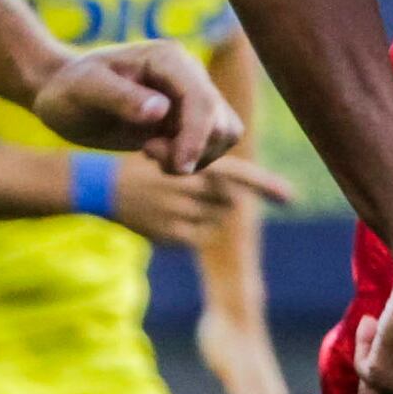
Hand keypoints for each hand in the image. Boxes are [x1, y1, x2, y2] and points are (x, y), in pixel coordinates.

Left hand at [34, 39, 242, 174]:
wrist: (63, 95)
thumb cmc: (68, 89)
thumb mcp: (84, 90)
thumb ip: (120, 98)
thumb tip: (161, 110)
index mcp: (168, 58)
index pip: (202, 100)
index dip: (197, 137)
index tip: (178, 167)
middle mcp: (188, 73)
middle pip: (221, 121)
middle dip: (193, 149)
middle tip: (146, 151)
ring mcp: (191, 95)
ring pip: (223, 134)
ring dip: (193, 155)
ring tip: (149, 151)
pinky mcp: (188, 117)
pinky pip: (210, 145)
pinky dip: (188, 157)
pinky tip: (153, 150)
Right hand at [100, 154, 286, 247]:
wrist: (101, 184)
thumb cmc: (144, 167)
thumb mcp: (175, 155)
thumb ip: (209, 175)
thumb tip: (241, 201)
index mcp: (194, 162)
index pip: (238, 175)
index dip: (267, 186)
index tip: (291, 198)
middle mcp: (190, 186)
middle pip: (231, 203)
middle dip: (222, 201)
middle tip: (192, 192)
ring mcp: (180, 211)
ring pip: (215, 222)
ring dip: (205, 217)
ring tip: (174, 204)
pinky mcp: (170, 234)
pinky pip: (196, 238)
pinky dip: (188, 233)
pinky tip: (166, 220)